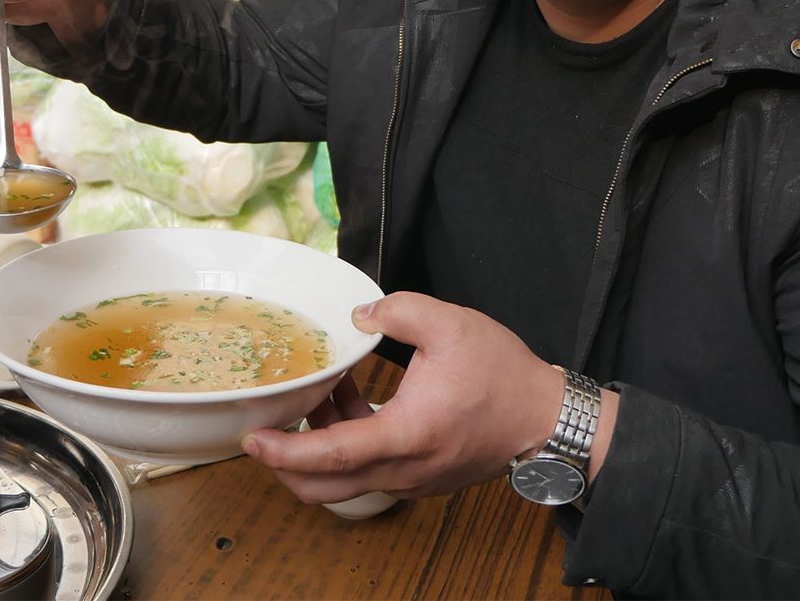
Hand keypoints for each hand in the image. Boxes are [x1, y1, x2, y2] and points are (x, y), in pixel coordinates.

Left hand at [240, 292, 594, 503]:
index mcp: (405, 435)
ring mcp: (411, 480)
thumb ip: (397, 310)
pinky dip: (348, 443)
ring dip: (320, 444)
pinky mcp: (420, 477)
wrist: (546, 419)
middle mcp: (403, 469)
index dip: (284, 451)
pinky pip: (369, 470)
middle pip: (323, 488)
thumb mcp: (451, 324)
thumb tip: (359, 315)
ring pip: (345, 479)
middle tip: (267, 426)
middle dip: (286, 463)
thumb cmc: (503, 376)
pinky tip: (353, 398)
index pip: (330, 455)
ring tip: (324, 390)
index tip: (253, 439)